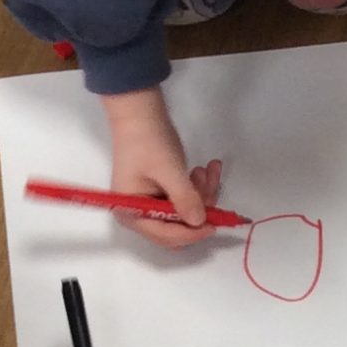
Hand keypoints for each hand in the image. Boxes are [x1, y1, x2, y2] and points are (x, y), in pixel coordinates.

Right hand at [103, 87, 223, 249]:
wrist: (140, 112)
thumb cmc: (147, 140)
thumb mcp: (168, 169)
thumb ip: (184, 197)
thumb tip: (200, 222)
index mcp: (132, 214)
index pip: (165, 235)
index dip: (191, 233)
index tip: (214, 224)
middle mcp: (140, 215)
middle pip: (177, 228)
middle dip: (198, 211)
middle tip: (210, 186)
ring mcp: (152, 205)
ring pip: (186, 213)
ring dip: (202, 194)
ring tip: (206, 169)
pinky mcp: (163, 194)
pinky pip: (186, 200)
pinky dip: (198, 188)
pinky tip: (204, 169)